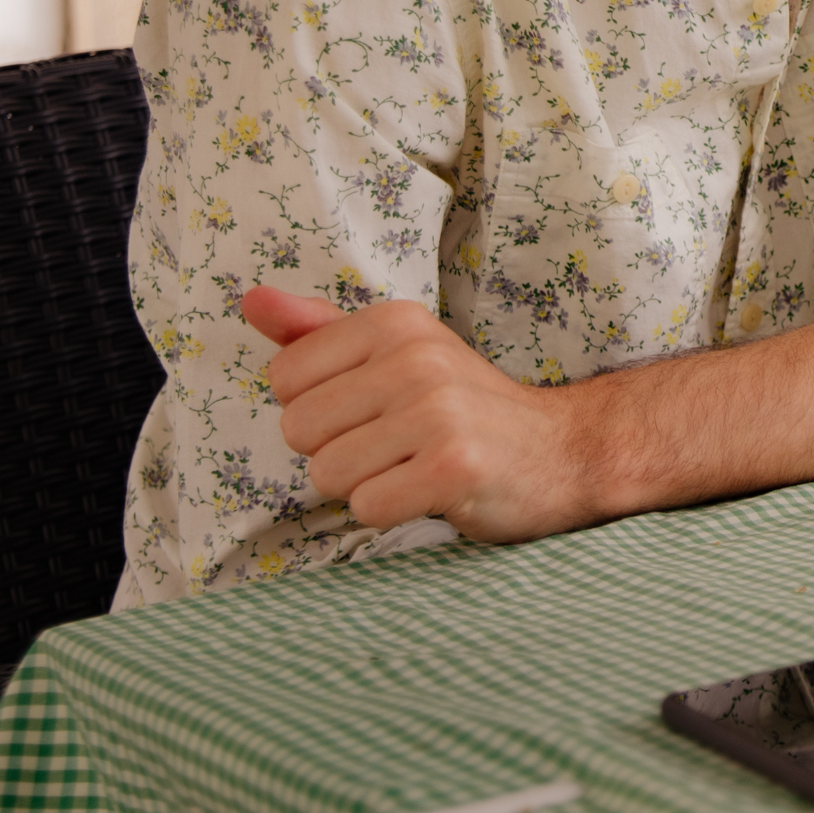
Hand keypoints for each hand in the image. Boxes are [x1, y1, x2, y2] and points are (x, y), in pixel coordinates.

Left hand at [243, 286, 597, 541]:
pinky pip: (367, 507)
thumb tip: (249, 301)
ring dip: (365, 485)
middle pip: (299, 430)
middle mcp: (417, 359)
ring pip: (328, 474)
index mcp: (396, 323)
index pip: (284, 377)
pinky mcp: (455, 467)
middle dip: (337, 451)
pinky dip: (391, 511)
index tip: (374, 409)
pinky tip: (429, 492)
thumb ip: (320, 331)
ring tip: (413, 467)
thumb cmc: (465, 407)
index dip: (320, 407)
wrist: (563, 450)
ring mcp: (439, 412)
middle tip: (396, 444)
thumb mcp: (398, 354)